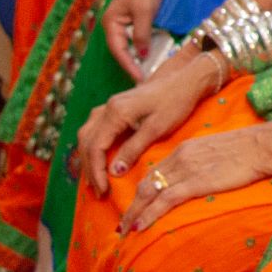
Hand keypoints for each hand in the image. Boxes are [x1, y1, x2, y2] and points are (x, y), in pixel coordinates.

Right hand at [73, 51, 221, 194]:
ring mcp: (109, 106)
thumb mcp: (157, 128)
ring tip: (96, 180)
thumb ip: (133, 149)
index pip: (95, 146)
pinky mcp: (114, 108)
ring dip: (88, 158)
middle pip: (86, 141)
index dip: (96, 171)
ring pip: (87, 135)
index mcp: (116, 112)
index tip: (103, 190)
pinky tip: (99, 161)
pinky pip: (94, 129)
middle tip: (98, 191)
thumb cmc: (175, 102)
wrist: (185, 81)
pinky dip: (93, 147)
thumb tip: (114, 172)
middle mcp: (107, 107)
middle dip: (90, 168)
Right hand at [103, 0, 171, 79]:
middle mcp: (116, 25)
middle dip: (132, 65)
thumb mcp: (144, 12)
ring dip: (139, 58)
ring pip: (131, 46)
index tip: (139, 78)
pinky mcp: (137, 22)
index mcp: (111, 23)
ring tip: (148, 73)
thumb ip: (141, 34)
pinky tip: (152, 57)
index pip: (118, 50)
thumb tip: (142, 55)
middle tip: (143, 80)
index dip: (128, 65)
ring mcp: (126, 24)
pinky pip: (138, 39)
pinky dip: (145, 48)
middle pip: (122, 50)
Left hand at [118, 122, 271, 232]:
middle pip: (146, 183)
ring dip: (134, 213)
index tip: (135, 206)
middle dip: (132, 205)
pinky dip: (149, 214)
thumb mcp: (217, 150)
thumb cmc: (249, 149)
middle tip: (122, 223)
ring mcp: (186, 169)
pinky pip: (165, 200)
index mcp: (184, 148)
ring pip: (150, 192)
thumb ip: (201, 162)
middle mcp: (180, 157)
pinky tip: (140, 226)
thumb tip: (198, 178)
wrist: (263, 145)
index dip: (141, 191)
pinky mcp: (196, 182)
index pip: (155, 171)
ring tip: (125, 230)